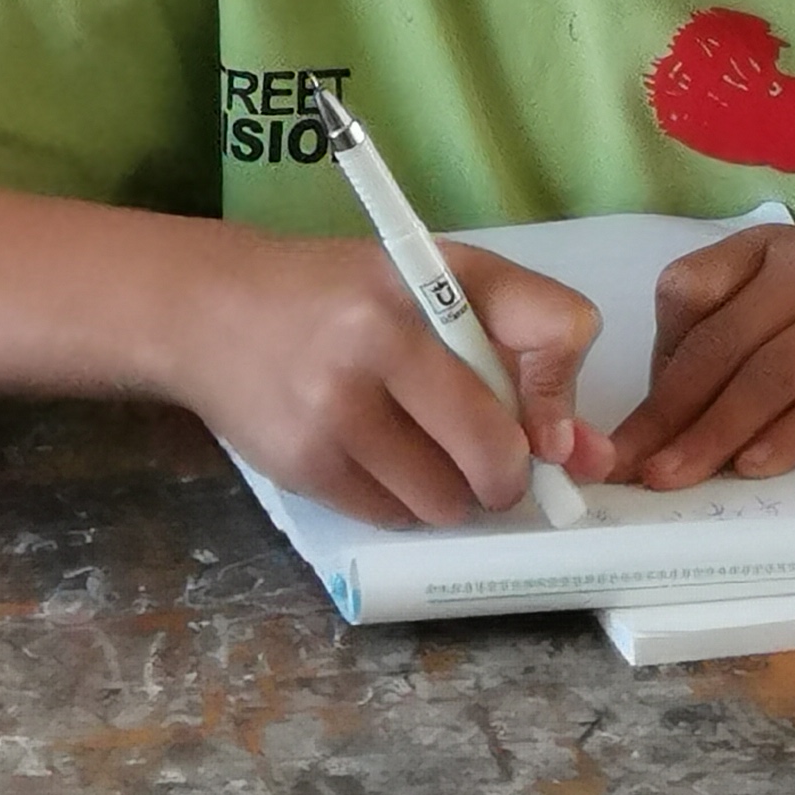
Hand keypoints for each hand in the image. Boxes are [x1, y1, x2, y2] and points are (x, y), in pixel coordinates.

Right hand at [157, 227, 602, 527]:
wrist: (210, 310)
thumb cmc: (344, 293)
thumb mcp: (437, 277)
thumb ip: (523, 343)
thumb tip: (584, 454)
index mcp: (433, 281)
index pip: (557, 332)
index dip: (563, 396)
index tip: (548, 423)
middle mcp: (383, 342)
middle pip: (497, 453)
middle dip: (507, 473)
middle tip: (491, 462)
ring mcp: (336, 410)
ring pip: (448, 501)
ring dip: (454, 494)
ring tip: (423, 450)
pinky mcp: (304, 465)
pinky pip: (394, 517)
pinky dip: (404, 503)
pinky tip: (378, 459)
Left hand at [610, 220, 794, 488]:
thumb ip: (775, 318)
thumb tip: (705, 391)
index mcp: (786, 247)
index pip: (688, 292)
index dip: (655, 360)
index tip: (639, 420)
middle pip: (717, 342)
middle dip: (664, 412)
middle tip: (622, 466)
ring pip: (764, 372)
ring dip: (711, 434)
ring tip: (671, 480)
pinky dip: (790, 434)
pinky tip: (758, 468)